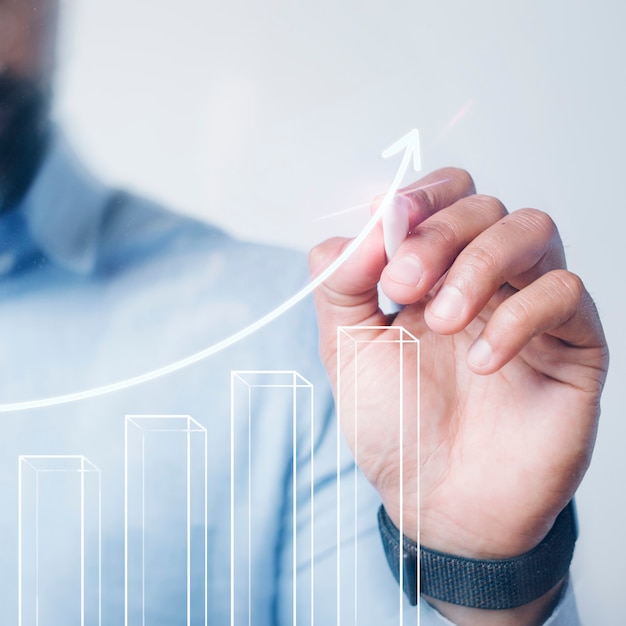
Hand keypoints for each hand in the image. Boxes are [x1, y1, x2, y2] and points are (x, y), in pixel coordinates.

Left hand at [310, 168, 607, 608]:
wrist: (436, 502)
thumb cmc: (394, 426)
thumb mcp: (347, 349)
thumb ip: (342, 284)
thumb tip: (358, 227)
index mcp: (432, 274)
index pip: (443, 195)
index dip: (419, 198)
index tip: (389, 228)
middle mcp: (484, 280)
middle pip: (483, 205)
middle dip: (439, 234)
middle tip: (403, 285)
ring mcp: (529, 307)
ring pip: (532, 229)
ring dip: (481, 263)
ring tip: (443, 320)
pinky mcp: (572, 344)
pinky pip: (565, 294)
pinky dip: (521, 315)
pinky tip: (483, 362)